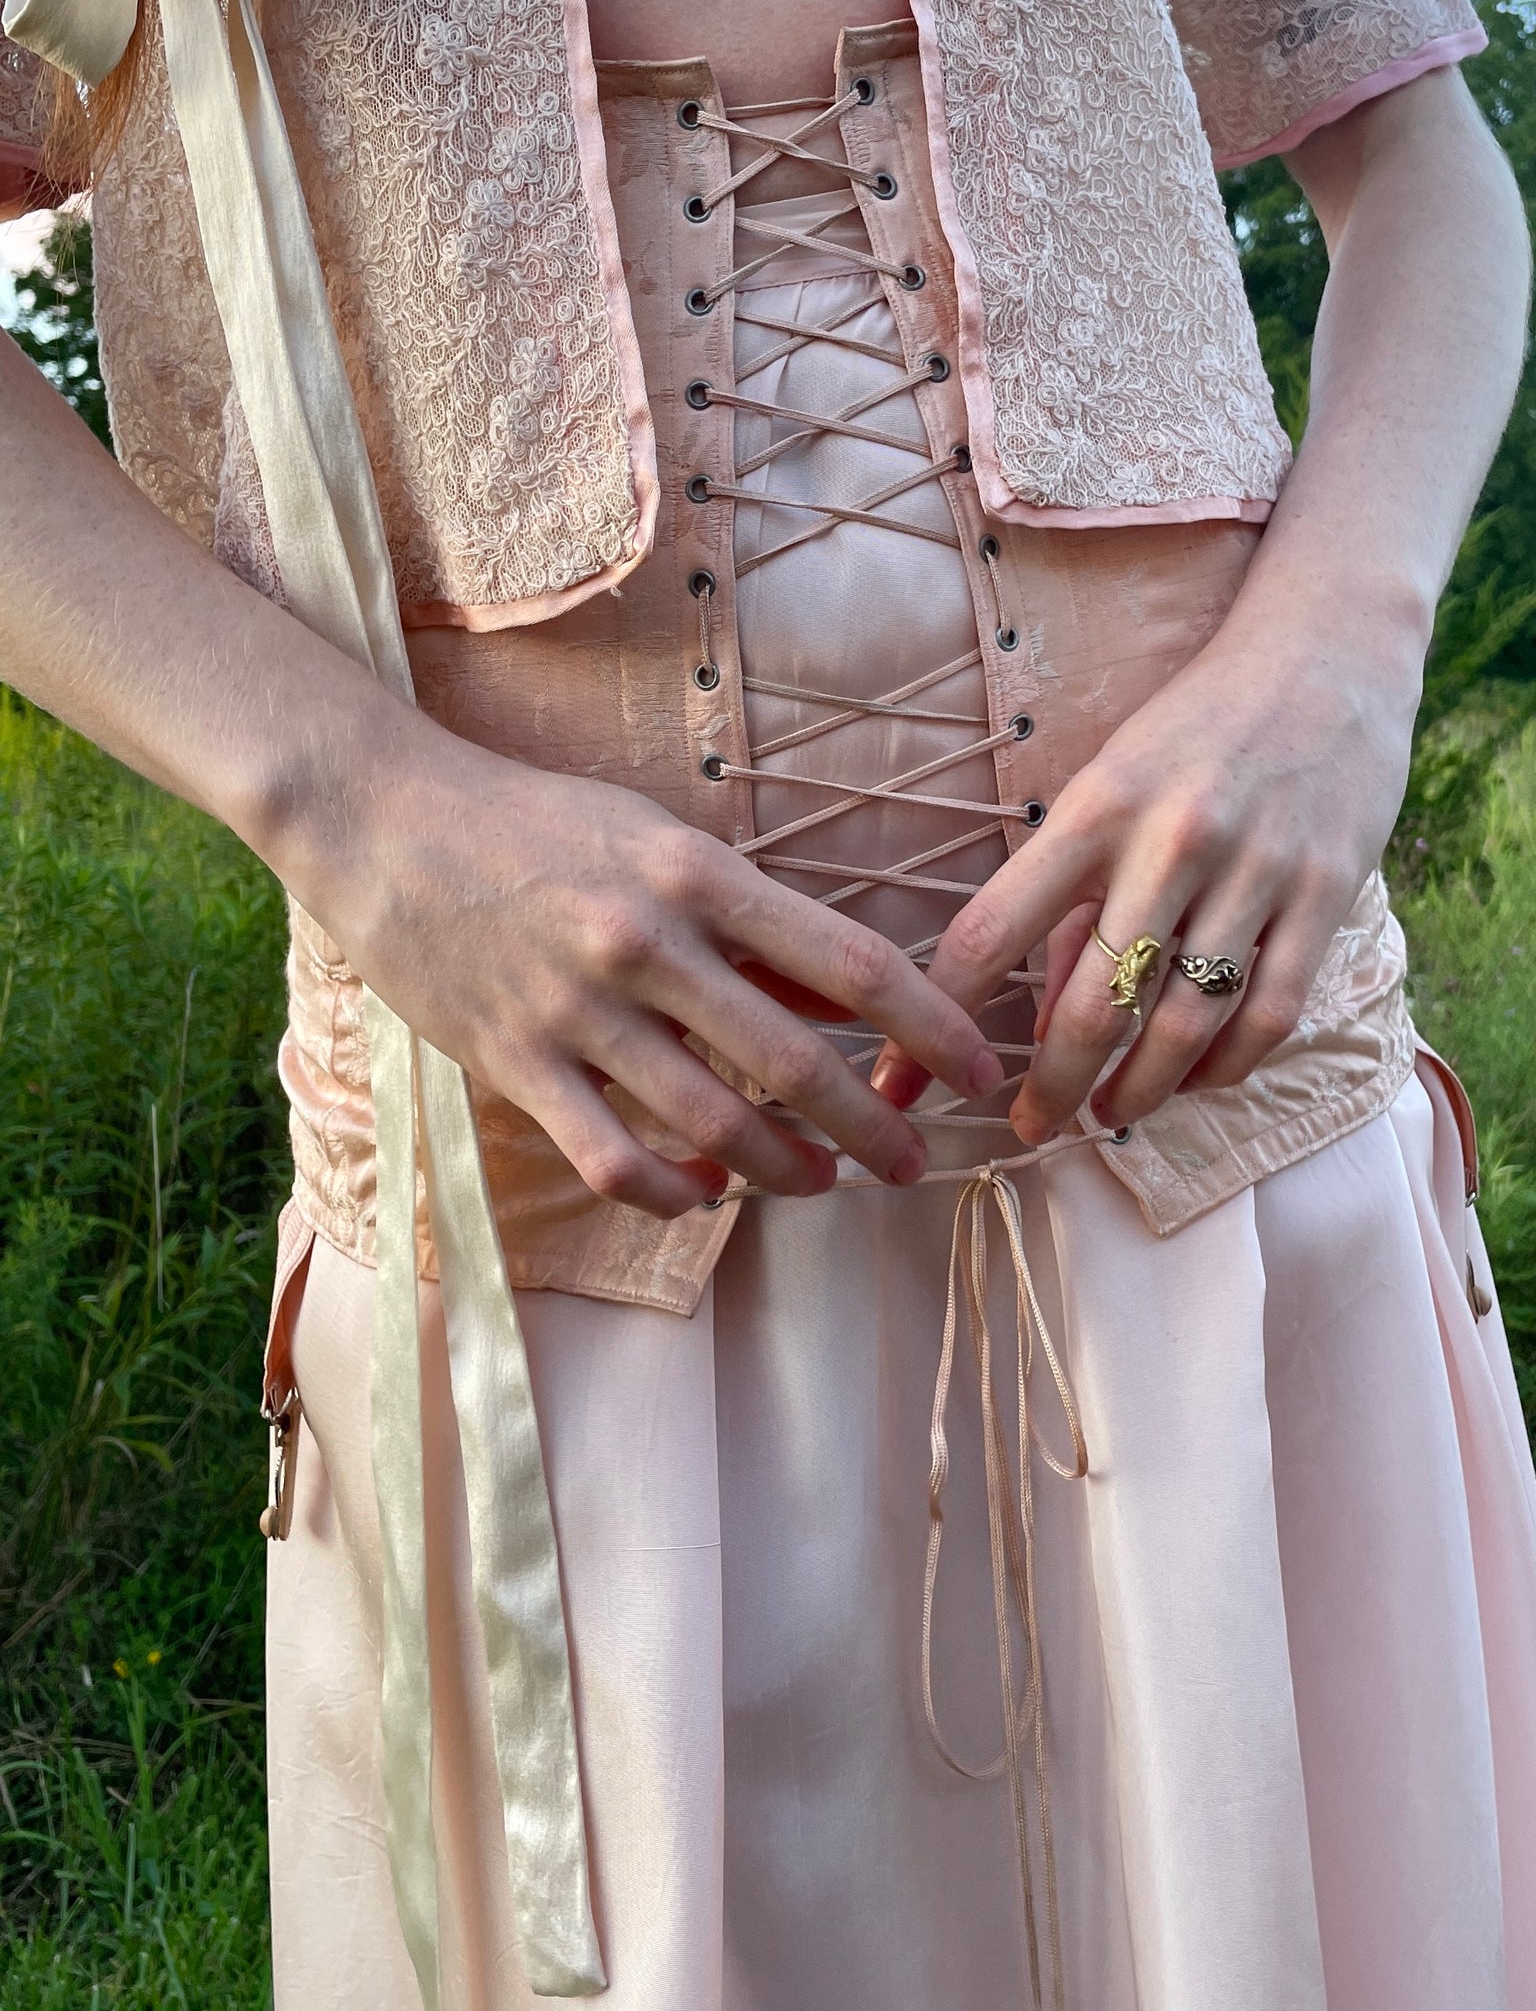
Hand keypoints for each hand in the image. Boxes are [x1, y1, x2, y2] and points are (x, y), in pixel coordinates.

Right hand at [301, 723, 1002, 1217]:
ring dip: (784, 1168)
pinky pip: (612, 1160)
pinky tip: (704, 1191)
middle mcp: (646, 942)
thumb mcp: (651, 838)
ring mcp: (577, 1008)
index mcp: (697, 874)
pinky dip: (671, 1192)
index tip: (978, 1073)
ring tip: (819, 1182)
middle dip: (874, 1127)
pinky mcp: (514, 1060)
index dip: (934, 1027)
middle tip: (912, 1164)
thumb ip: (740, 917)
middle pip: (795, 1061)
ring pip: (711, 1122)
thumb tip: (827, 989)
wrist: (382, 818)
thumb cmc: (532, 821)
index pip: (852, 963)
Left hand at [871, 600, 1423, 1143]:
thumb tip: (1036, 1012)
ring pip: (1183, 1026)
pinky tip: (1193, 1082)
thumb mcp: (1109, 783)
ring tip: (1108, 1117)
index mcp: (1093, 808)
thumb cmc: (1194, 724)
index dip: (934, 1016)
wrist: (1329, 649)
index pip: (990, 931)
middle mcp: (1170, 843)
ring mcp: (1255, 873)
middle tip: (1029, 1128)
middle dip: (1051, 1087)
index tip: (900, 1080)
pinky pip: (1266, 1016)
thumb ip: (1069, 890)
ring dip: (1137, 1091)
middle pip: (1092, 1006)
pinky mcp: (1326, 895)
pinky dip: (1223, 1067)